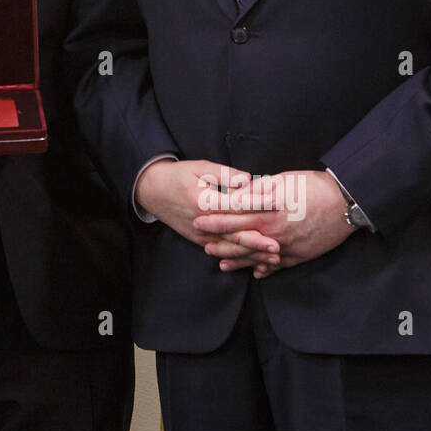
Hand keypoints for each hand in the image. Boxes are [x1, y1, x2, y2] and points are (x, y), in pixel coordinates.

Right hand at [135, 159, 279, 268]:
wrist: (152, 190)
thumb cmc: (178, 175)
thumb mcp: (200, 167)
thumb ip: (225, 174)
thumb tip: (248, 179)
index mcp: (204, 201)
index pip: (236, 205)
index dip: (257, 205)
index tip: (277, 204)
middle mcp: (202, 222)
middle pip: (235, 233)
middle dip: (258, 241)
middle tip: (279, 246)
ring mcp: (200, 234)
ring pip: (230, 247)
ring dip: (252, 254)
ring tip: (273, 259)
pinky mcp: (199, 240)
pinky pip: (222, 251)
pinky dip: (239, 257)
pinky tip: (255, 262)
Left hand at [193, 169, 353, 276]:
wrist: (345, 203)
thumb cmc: (312, 186)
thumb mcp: (282, 180)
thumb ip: (257, 188)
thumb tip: (237, 191)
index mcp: (267, 211)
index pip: (233, 216)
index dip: (214, 219)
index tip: (198, 220)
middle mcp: (274, 232)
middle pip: (240, 239)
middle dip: (219, 242)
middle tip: (202, 243)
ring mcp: (287, 247)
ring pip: (256, 257)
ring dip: (237, 260)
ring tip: (221, 263)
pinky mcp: (300, 255)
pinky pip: (278, 265)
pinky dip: (266, 269)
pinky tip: (256, 273)